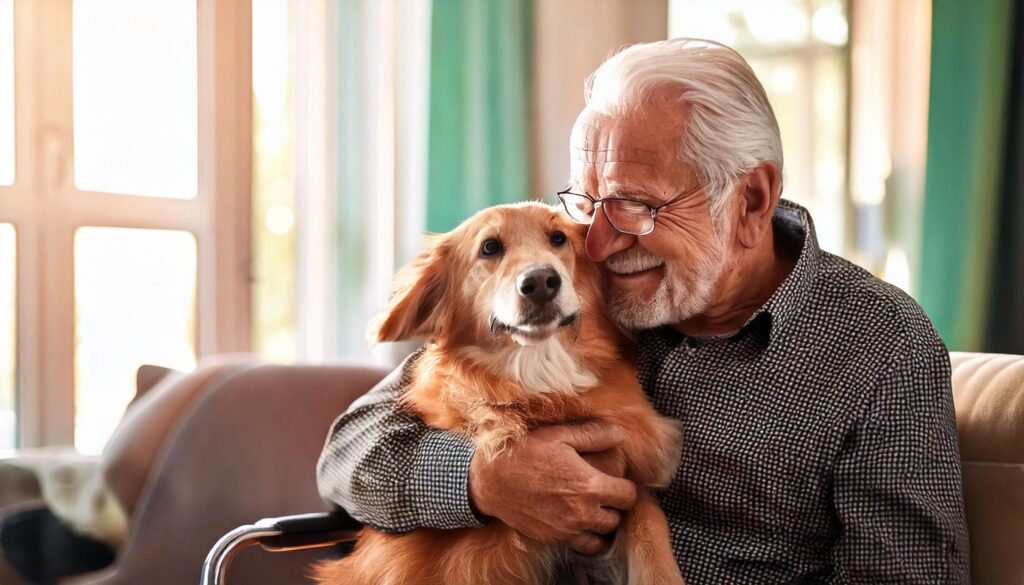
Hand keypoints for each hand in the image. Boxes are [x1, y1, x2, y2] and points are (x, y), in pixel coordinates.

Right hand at [468, 422, 637, 554]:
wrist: (491, 480)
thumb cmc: (524, 453)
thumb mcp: (558, 435)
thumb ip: (593, 435)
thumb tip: (619, 434)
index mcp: (589, 485)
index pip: (628, 496)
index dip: (626, 487)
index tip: (617, 480)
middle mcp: (582, 512)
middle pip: (617, 517)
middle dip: (614, 505)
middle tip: (604, 493)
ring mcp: (568, 529)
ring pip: (603, 534)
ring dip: (602, 522)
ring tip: (594, 508)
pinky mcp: (553, 539)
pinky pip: (583, 546)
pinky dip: (586, 536)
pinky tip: (579, 521)